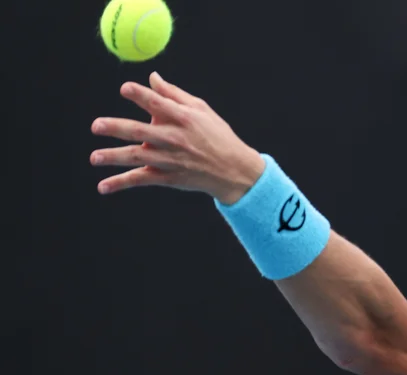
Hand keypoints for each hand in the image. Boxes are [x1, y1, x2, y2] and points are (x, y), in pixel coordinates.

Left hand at [90, 72, 265, 204]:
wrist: (234, 170)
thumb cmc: (217, 135)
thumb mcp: (201, 110)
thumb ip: (174, 94)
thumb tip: (152, 77)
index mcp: (184, 118)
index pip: (159, 104)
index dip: (141, 95)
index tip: (124, 88)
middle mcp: (175, 139)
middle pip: (141, 132)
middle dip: (117, 128)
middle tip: (96, 126)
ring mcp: (171, 160)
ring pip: (137, 158)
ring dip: (114, 157)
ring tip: (94, 157)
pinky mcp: (169, 178)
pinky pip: (141, 180)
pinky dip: (121, 183)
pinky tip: (102, 186)